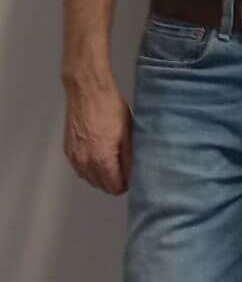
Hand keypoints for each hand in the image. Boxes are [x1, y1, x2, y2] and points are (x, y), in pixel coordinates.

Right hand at [64, 79, 132, 194]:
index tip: (132, 178)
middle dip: (113, 182)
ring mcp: (74, 158)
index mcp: (102, 160)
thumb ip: (129, 157)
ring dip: (100, 176)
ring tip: (113, 164)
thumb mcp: (128, 133)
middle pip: (100, 186)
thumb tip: (133, 174)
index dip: (125, 185)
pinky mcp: (67, 151)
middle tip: (124, 170)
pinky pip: (79, 169)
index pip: (114, 187)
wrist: (88, 93)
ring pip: (89, 179)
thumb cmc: (111, 110)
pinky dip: (89, 168)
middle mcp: (85, 163)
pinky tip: (98, 158)